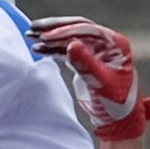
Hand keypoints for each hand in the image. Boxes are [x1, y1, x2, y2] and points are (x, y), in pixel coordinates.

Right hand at [29, 16, 149, 142]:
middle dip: (54, 27)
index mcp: (115, 44)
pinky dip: (53, 48)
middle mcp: (106, 43)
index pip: (87, 30)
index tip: (46, 36)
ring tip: (30, 35)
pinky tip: (38, 48)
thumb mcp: (101, 83)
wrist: (119, 120)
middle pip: (77, 28)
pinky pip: (67, 49)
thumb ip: (86, 63)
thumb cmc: (116, 103)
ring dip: (50, 37)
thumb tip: (70, 45)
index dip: (65, 32)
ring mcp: (96, 51)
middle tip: (34, 27)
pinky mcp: (86, 60)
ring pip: (70, 37)